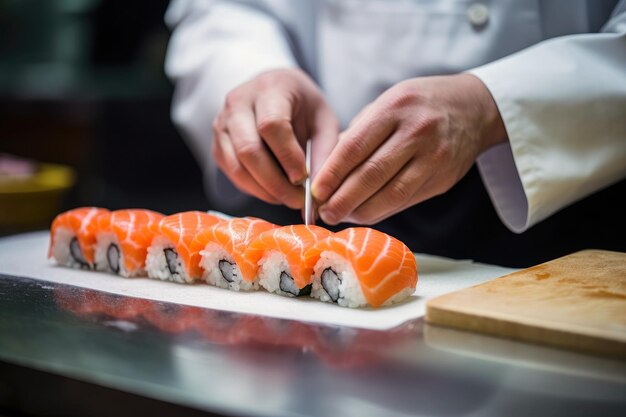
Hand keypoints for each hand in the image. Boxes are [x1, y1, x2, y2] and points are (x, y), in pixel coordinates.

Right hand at [212, 68, 338, 208]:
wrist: (275, 91)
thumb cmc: (303, 106)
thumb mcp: (323, 120)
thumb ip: (324, 153)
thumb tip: (318, 193)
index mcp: (269, 89)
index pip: (271, 125)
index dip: (287, 156)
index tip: (303, 178)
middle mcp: (238, 103)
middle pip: (248, 149)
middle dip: (275, 182)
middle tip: (298, 200)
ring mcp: (222, 124)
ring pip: (236, 166)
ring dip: (264, 190)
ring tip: (288, 198)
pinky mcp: (218, 144)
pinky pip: (232, 173)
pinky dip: (254, 189)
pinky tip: (273, 192)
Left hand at [312, 74, 506, 224]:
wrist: (473, 108)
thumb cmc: (417, 105)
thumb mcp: (386, 104)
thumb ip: (358, 134)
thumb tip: (326, 171)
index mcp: (395, 107)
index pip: (356, 146)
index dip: (332, 173)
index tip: (315, 191)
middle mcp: (418, 132)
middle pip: (372, 174)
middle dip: (343, 199)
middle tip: (324, 213)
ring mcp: (434, 158)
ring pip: (391, 194)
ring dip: (362, 211)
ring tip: (342, 216)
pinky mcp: (444, 179)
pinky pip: (407, 201)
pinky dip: (382, 210)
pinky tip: (365, 213)